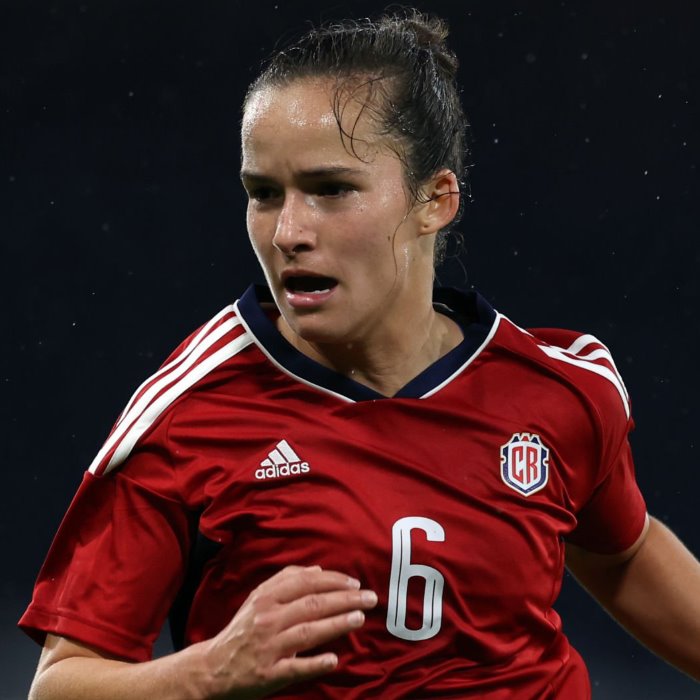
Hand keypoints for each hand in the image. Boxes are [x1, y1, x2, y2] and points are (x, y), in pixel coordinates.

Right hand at [198, 565, 378, 698]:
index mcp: (266, 597)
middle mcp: (267, 618)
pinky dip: (315, 663)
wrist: (212, 668)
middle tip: (370, 598)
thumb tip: (317, 570)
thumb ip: (285, 581)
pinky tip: (333, 659)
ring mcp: (268, 647)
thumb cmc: (242, 630)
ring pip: (308, 632)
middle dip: (345, 599)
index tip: (355, 583)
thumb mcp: (258, 598)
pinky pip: (295, 667)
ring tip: (359, 619)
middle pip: (312, 605)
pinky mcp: (268, 674)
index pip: (305, 582)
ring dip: (336, 624)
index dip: (333, 581)